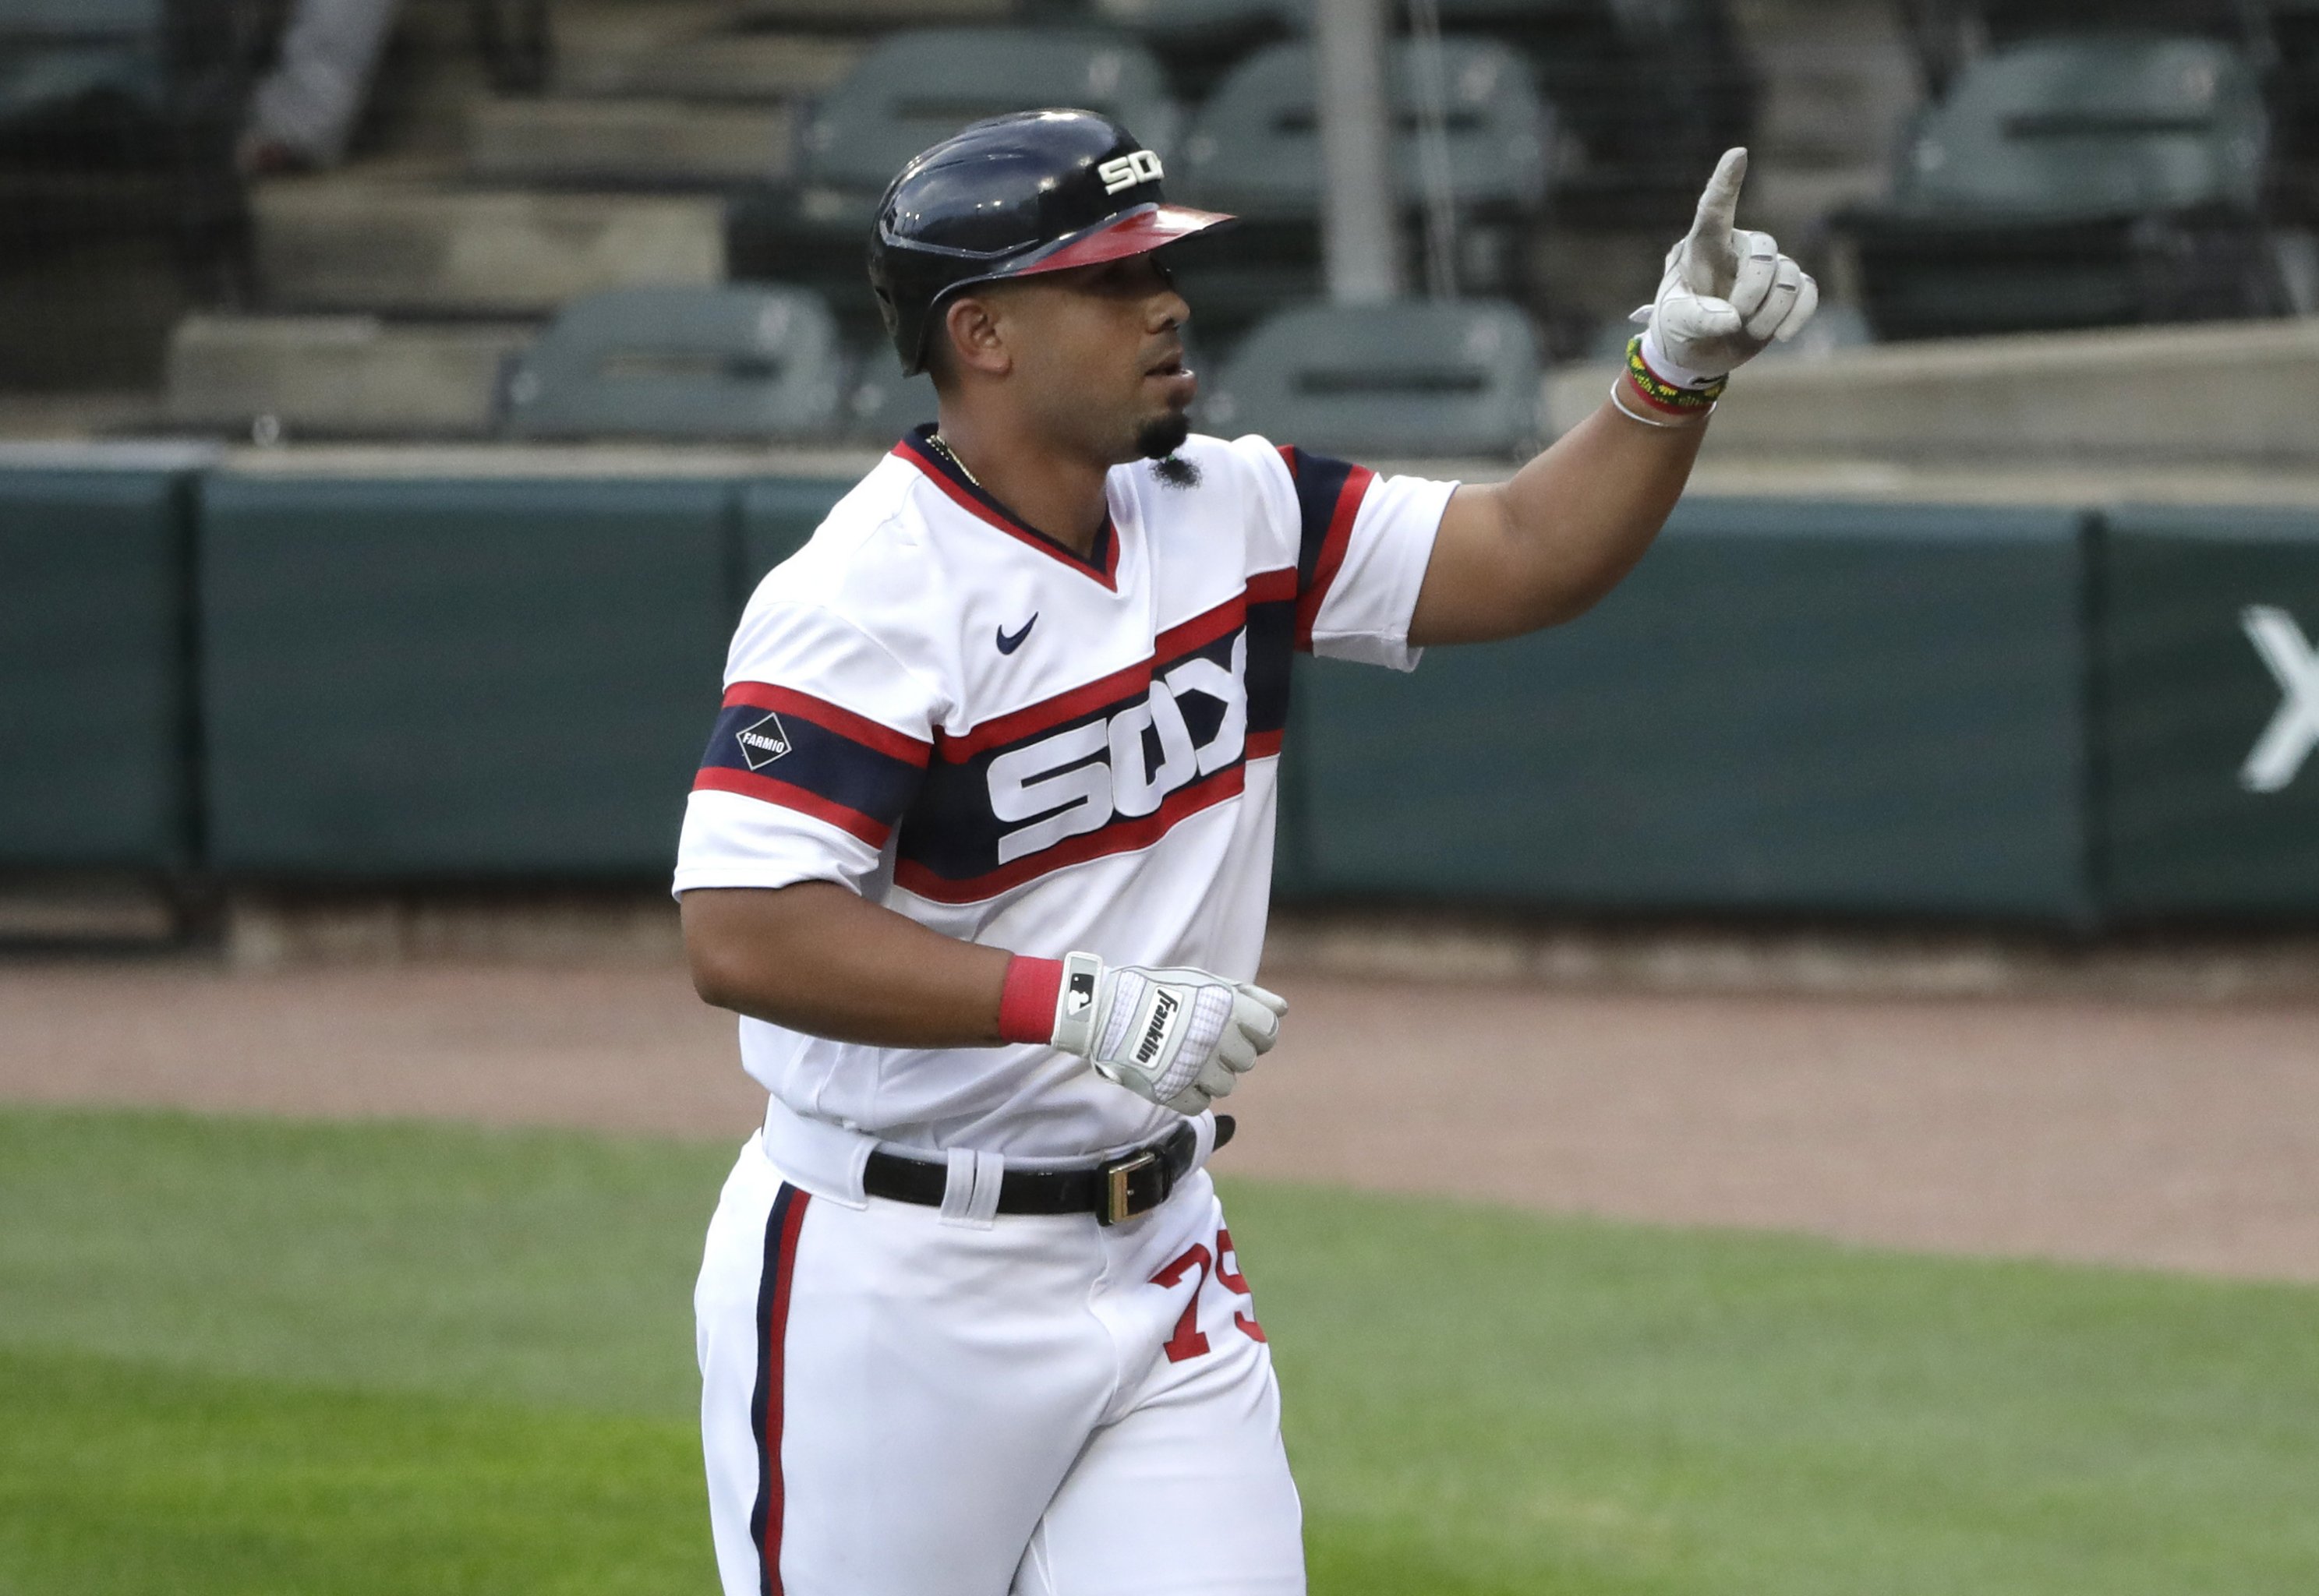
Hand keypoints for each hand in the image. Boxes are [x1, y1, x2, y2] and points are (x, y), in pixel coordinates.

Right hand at [1049, 952, 1286, 1114]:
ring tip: (1186, 1057)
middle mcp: (1217, 1039)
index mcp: (1227, 1009)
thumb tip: (1282, 1010)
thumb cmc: (1159, 991)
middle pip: (1247, 1061)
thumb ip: (1248, 995)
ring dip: (1210, 1075)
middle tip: (1202, 1040)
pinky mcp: (1174, 1092)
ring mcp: (1196, 1068)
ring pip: (1226, 1086)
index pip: (1268, 1031)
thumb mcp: (1205, 981)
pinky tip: (1175, 1074)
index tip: (1238, 1029)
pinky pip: (1200, 1104)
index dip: (1257, 1032)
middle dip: (1230, 1052)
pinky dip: (1191, 1094)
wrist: (1107, 1010)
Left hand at [1632, 147, 1817, 383]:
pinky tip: (1782, 335)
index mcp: (1703, 247)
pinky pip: (1808, 291)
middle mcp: (1738, 249)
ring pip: (1788, 276)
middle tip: (1734, 320)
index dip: (1726, 182)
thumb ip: (1699, 318)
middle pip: (1764, 251)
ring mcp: (1767, 268)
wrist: (1695, 356)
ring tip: (1746, 330)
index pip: (1714, 209)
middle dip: (1753, 292)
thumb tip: (1732, 320)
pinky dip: (1799, 315)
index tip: (1737, 155)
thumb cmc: (1677, 329)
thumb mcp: (1675, 324)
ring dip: (1770, 313)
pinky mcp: (1787, 291)